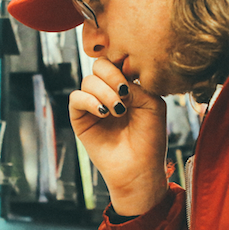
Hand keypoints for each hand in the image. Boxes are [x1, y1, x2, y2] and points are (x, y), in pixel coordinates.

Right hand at [69, 58, 168, 215]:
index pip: (117, 62)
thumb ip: (136, 84)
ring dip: (105, 93)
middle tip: (124, 95)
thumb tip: (115, 80)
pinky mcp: (80, 119)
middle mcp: (108, 92)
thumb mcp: (152, 104)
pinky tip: (104, 114)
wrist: (139, 168)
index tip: (133, 85)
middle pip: (99, 65)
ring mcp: (93, 105)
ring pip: (89, 81)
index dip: (122, 66)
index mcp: (126, 86)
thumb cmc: (150, 138)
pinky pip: (75, 98)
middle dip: (112, 76)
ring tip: (118, 111)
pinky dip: (90, 101)